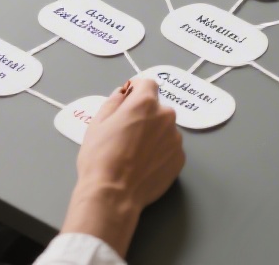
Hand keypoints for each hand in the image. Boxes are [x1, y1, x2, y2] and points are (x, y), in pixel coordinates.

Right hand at [60, 79, 184, 255]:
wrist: (113, 194)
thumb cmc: (101, 157)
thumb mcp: (98, 123)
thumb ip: (114, 102)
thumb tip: (123, 94)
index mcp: (145, 103)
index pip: (147, 84)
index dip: (137, 89)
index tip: (129, 99)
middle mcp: (166, 117)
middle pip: (157, 108)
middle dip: (144, 115)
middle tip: (126, 133)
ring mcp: (175, 139)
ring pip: (164, 129)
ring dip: (153, 134)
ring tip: (134, 153)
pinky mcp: (180, 159)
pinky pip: (169, 148)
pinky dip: (160, 152)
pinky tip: (143, 164)